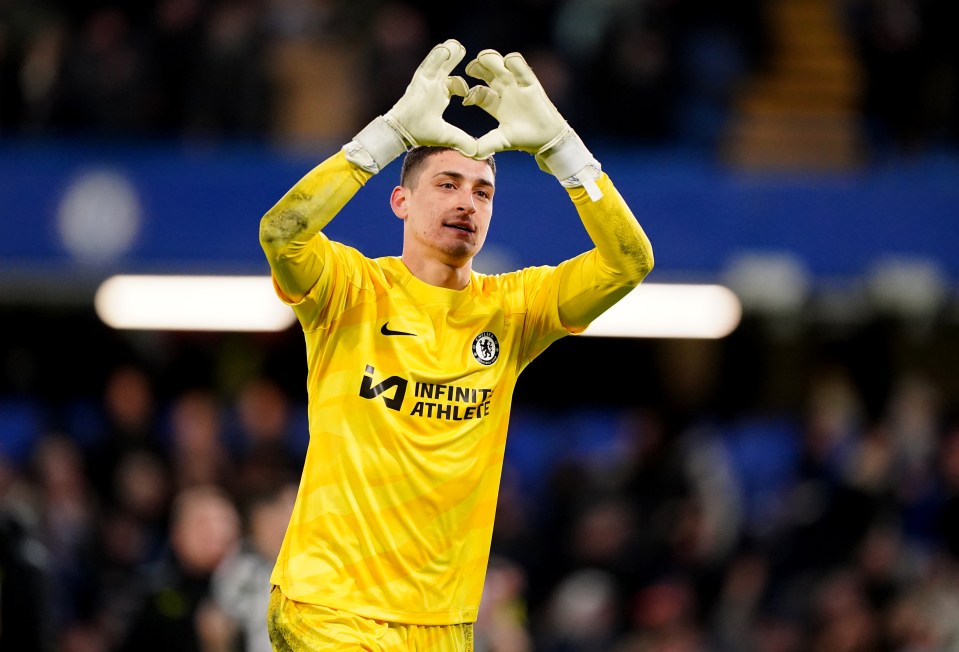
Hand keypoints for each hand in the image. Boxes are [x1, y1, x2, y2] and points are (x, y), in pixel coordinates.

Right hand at [384, 39, 476, 155]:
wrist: (403, 132)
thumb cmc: (421, 133)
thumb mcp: (448, 135)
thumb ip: (463, 141)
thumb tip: (478, 153)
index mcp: (441, 96)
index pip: (456, 85)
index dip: (464, 87)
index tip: (469, 93)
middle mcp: (434, 86)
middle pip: (447, 68)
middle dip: (455, 60)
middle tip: (463, 50)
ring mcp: (426, 82)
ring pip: (439, 64)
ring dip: (448, 55)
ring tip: (456, 45)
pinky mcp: (419, 80)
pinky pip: (429, 65)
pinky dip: (436, 57)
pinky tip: (445, 48)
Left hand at [465, 48, 601, 197]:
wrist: (547, 138)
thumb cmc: (524, 140)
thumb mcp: (500, 142)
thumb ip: (483, 145)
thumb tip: (466, 153)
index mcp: (494, 104)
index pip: (476, 90)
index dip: (469, 92)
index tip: (467, 100)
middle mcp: (503, 91)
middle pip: (485, 70)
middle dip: (476, 67)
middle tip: (472, 70)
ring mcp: (516, 84)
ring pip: (498, 61)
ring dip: (490, 59)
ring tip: (485, 63)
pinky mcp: (529, 80)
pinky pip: (516, 61)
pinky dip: (509, 61)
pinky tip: (507, 69)